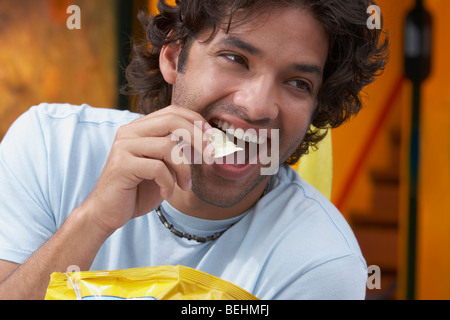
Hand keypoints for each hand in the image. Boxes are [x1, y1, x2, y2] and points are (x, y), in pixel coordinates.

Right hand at [80, 105, 211, 232]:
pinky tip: (167, 194)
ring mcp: (124, 147)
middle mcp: (129, 132)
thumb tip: (207, 142)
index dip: (195, 121)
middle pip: (172, 121)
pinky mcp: (122, 165)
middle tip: (210, 156)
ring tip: (185, 185)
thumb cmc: (138, 189)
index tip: (212, 136)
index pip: (172, 112)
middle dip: (197, 138)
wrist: (108, 212)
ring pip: (168, 146)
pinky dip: (169, 183)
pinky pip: (158, 168)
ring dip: (184, 169)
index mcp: (139, 128)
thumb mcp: (163, 166)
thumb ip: (177, 151)